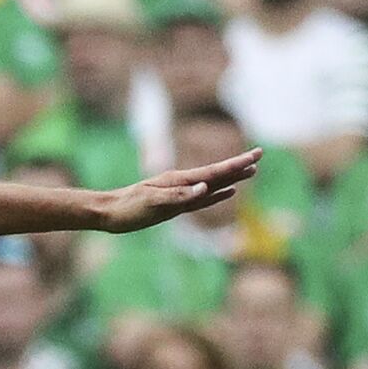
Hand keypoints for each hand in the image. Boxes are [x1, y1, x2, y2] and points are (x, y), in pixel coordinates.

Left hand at [98, 148, 261, 233]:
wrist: (107, 213)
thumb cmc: (127, 209)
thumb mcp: (152, 203)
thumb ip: (179, 196)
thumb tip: (205, 188)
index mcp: (178, 181)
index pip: (213, 172)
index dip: (235, 165)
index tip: (256, 155)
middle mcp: (181, 184)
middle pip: (217, 174)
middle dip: (239, 166)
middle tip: (260, 156)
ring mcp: (179, 194)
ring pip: (213, 185)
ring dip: (232, 179)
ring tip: (251, 172)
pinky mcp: (175, 205)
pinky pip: (202, 198)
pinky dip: (217, 195)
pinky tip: (228, 193)